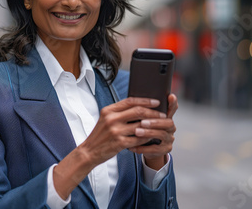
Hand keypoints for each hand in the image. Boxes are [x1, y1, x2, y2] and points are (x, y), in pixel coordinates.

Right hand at [53, 96, 173, 198]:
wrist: (89, 151)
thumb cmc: (100, 135)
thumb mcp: (105, 119)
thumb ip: (119, 112)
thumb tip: (138, 106)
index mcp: (108, 110)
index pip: (130, 101)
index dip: (145, 100)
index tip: (156, 102)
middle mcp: (111, 119)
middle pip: (138, 111)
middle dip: (153, 112)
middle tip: (162, 114)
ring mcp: (115, 131)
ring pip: (140, 125)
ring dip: (153, 125)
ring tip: (160, 126)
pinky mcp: (119, 143)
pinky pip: (138, 139)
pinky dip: (147, 137)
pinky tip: (152, 137)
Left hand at [129, 94, 177, 168]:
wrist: (148, 148)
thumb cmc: (144, 129)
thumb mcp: (145, 118)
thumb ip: (144, 110)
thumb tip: (134, 97)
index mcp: (166, 117)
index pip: (172, 108)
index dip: (173, 103)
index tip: (170, 96)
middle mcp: (170, 127)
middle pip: (168, 122)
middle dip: (155, 122)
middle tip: (142, 122)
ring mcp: (169, 139)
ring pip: (162, 135)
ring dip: (148, 133)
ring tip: (136, 132)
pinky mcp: (165, 150)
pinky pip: (155, 149)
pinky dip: (143, 147)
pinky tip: (133, 146)